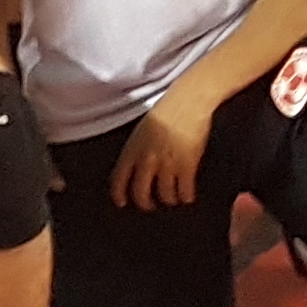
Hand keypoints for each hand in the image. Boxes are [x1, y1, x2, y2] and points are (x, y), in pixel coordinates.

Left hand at [112, 77, 214, 208]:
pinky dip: (186, 197)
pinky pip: (185, 191)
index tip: (122, 203)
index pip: (118, 180)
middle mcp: (147, 160)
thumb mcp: (142, 130)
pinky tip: (188, 195)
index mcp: (132, 149)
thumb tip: (137, 167)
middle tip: (151, 206)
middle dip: (146, 204)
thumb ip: (138, 150)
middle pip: (141, 194)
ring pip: (165, 196)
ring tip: (173, 198)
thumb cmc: (166, 110)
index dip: (119, 195)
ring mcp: (167, 164)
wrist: (188, 101)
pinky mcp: (187, 166)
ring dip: (169, 199)